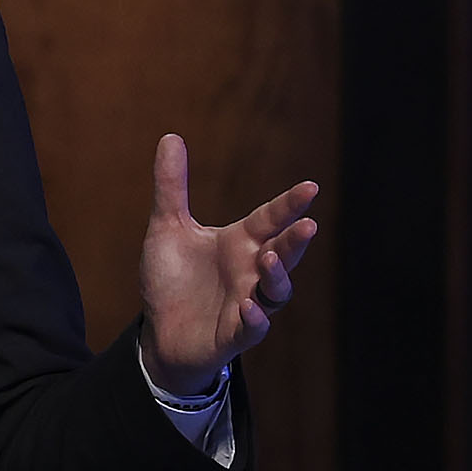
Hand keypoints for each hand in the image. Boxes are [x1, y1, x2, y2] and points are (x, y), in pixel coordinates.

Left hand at [138, 133, 318, 396]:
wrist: (161, 333)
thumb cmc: (173, 280)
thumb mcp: (167, 229)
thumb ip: (172, 187)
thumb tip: (170, 136)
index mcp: (240, 242)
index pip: (271, 219)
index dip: (290, 205)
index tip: (310, 188)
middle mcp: (250, 271)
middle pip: (283, 253)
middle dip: (295, 242)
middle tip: (307, 226)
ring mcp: (247, 303)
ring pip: (276, 290)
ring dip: (277, 276)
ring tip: (268, 260)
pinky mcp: (235, 334)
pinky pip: (253, 327)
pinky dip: (254, 317)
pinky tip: (248, 306)